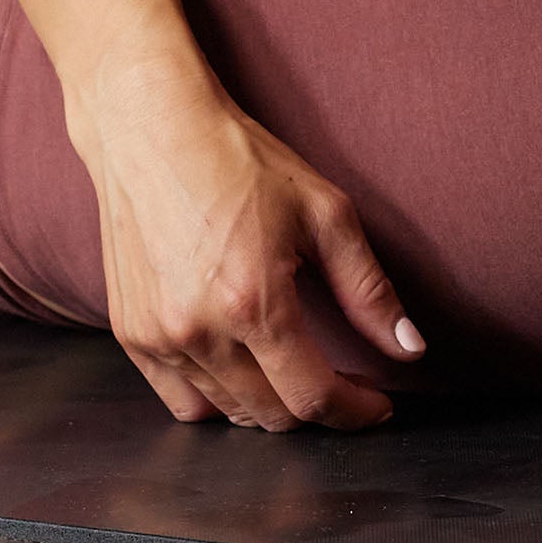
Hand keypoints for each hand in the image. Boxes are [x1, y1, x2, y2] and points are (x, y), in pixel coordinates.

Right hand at [77, 48, 424, 431]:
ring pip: (229, 413)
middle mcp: (198, 331)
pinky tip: (241, 365)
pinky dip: (218, 399)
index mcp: (252, 303)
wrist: (150, 126)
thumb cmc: (238, 160)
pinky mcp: (131, 331)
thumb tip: (410, 349)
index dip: (356, 412)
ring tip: (292, 367)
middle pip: (273, 415)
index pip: (314, 398)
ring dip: (271, 404)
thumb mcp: (323, 213)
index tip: (376, 405)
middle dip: (318, 406)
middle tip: (342, 380)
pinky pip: (181, 400)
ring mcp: (157, 336)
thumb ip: (369, 290)